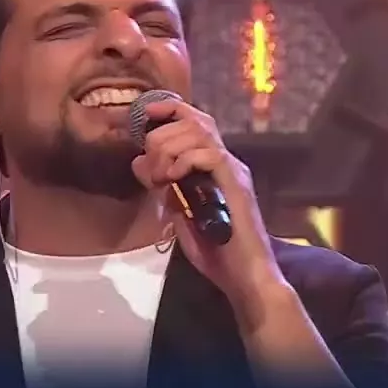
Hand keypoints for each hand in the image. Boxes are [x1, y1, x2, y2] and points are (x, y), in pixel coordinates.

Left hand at [130, 99, 285, 305]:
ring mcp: (233, 171)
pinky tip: (173, 179)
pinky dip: (185, 160)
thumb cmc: (218, 253)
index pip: (194, 122)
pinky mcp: (236, 184)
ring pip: (200, 131)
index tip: (145, 114)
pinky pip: (210, 154)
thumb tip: (141, 165)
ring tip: (161, 176)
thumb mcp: (180, 216)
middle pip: (194, 120)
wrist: (246, 276)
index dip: (169, 110)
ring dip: (170, 147)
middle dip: (162, 136)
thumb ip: (164, 190)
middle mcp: (226, 162)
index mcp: (213, 167)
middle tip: (152, 170)